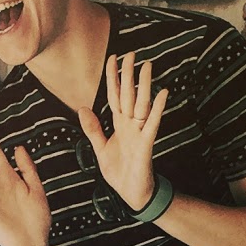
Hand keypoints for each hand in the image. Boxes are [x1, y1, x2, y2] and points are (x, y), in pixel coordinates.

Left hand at [78, 52, 168, 210]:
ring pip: (141, 104)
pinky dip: (157, 109)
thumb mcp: (100, 149)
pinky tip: (162, 93)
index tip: (112, 58)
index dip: (113, 78)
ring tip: (147, 66)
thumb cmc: (119, 171)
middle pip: (128, 95)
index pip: (115, 96)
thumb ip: (93, 129)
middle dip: (128, 75)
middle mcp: (130, 124)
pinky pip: (152, 123)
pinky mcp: (146, 144)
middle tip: (131, 53)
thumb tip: (82, 108)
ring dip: (144, 85)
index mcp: (119, 124)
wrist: (131, 193)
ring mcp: (139, 132)